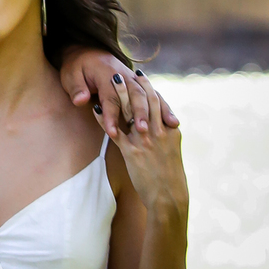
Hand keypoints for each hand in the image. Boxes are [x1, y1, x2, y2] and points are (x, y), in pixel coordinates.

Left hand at [60, 47, 179, 137]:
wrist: (87, 50)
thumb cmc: (77, 67)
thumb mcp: (70, 75)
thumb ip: (76, 88)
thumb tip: (81, 100)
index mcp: (105, 73)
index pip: (110, 97)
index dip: (111, 116)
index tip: (112, 133)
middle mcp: (124, 75)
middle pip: (135, 95)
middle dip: (139, 113)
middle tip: (142, 131)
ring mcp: (134, 79)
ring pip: (148, 95)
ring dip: (156, 112)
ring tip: (165, 129)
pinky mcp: (139, 84)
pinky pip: (154, 96)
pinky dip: (164, 108)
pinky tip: (173, 123)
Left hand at [111, 76, 188, 218]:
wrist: (169, 197)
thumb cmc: (171, 177)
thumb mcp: (172, 151)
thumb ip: (166, 135)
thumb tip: (162, 123)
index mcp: (169, 130)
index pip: (158, 102)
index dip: (148, 87)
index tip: (140, 75)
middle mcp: (158, 132)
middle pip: (143, 102)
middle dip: (133, 85)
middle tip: (124, 71)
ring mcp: (145, 141)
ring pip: (130, 112)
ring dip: (120, 95)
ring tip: (111, 81)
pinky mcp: (132, 152)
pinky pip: (115, 131)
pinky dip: (105, 119)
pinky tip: (95, 109)